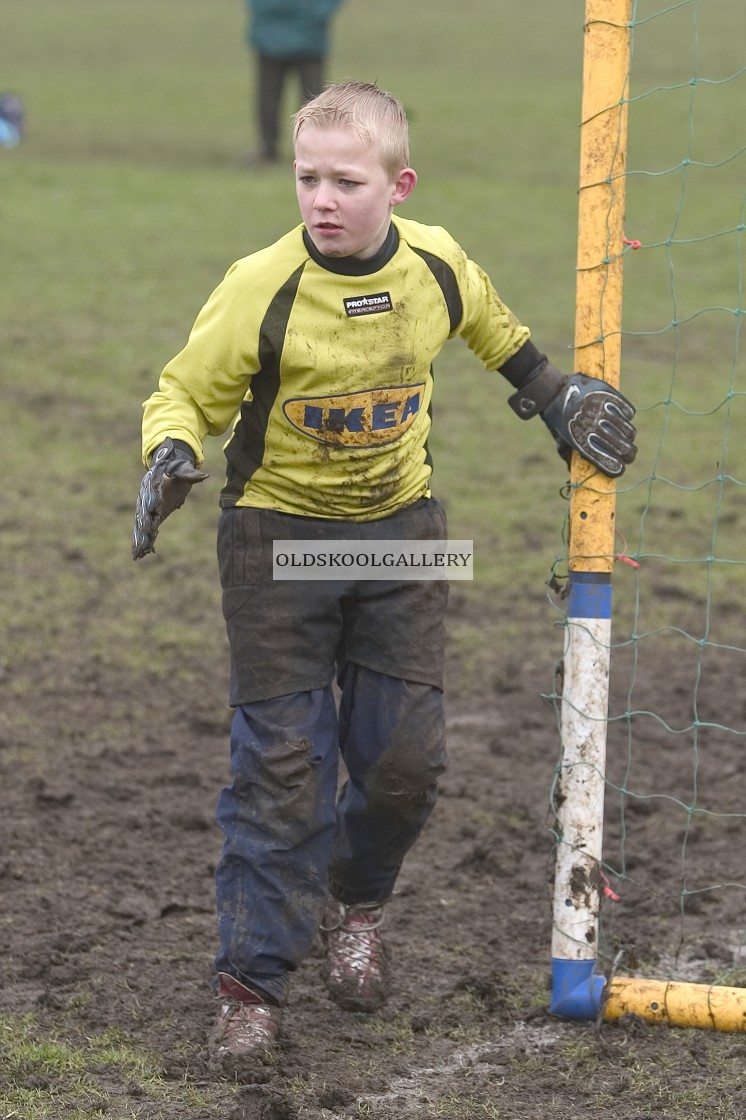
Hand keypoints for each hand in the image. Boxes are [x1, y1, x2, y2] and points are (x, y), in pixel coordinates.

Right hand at [132, 438, 208, 559]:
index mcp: (154, 483)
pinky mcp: (151, 514)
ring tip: (138, 551)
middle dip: (143, 523)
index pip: (152, 494)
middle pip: (144, 511)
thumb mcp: (185, 470)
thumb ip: (191, 474)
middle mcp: (147, 496)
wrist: (169, 470)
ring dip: (140, 536)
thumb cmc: (178, 469)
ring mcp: (147, 506)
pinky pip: (146, 527)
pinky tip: (140, 552)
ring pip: (142, 522)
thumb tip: (204, 475)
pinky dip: (143, 539)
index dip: (152, 502)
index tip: (152, 510)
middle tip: (144, 535)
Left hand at [540, 374, 636, 477]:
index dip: (616, 468)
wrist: (552, 391)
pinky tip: (626, 416)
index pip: (607, 462)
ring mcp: (603, 412)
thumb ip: (569, 455)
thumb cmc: (556, 418)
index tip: (620, 468)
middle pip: (624, 449)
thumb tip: (571, 475)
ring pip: (628, 430)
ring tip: (628, 436)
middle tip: (629, 455)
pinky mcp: (607, 396)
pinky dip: (628, 414)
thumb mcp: (561, 439)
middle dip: (629, 455)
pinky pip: (626, 410)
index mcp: (582, 443)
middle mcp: (594, 428)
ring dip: (629, 435)